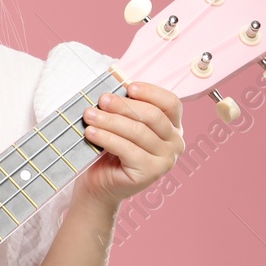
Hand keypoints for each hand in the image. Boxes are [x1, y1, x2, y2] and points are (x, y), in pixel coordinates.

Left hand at [72, 81, 184, 210]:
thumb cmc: (110, 151)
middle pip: (152, 116)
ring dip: (111, 120)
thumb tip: (114, 81)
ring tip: (89, 115)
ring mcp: (166, 160)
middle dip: (124, 105)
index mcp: (173, 127)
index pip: (171, 103)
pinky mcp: (151, 173)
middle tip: (101, 100)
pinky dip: (107, 138)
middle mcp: (176, 143)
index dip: (151, 92)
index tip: (128, 86)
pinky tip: (92, 132)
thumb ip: (124, 107)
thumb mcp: (120, 124)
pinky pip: (128, 149)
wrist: (100, 184)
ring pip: (138, 132)